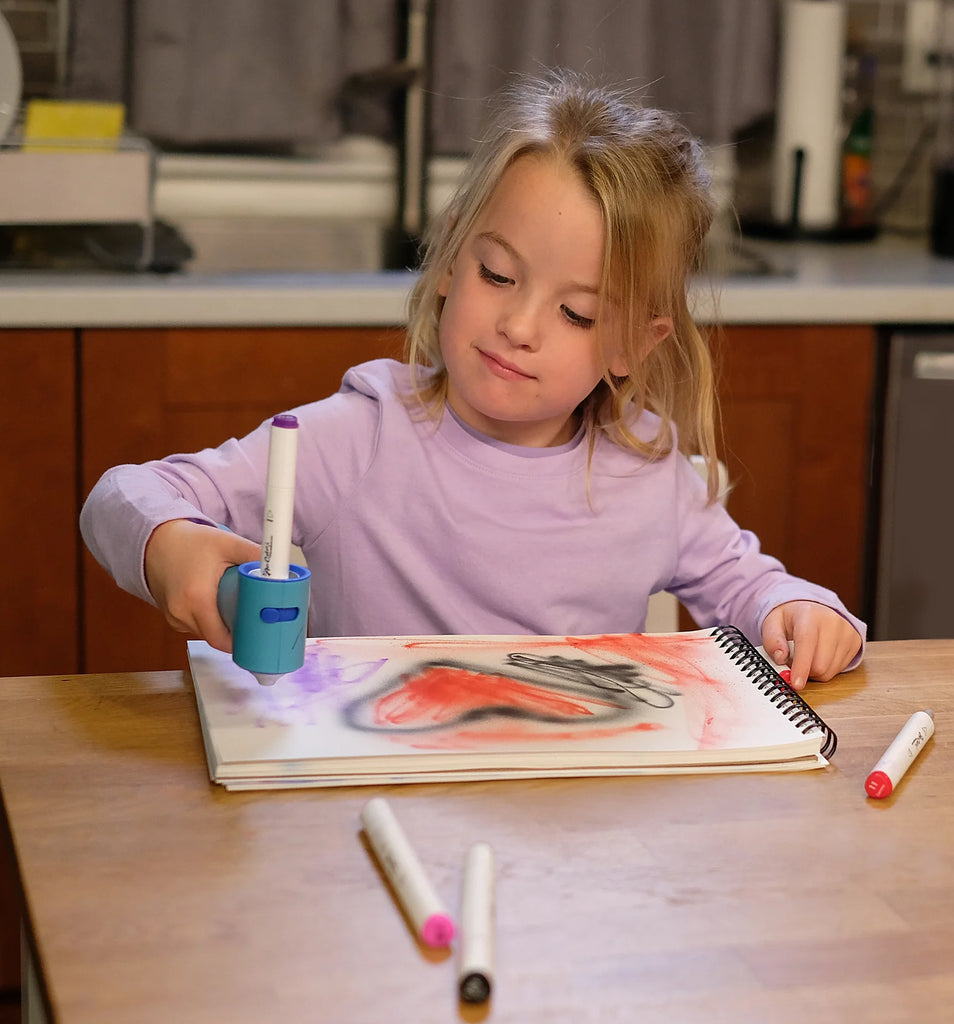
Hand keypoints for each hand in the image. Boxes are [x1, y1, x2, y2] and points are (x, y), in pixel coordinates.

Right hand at [144, 519, 260, 652]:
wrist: (156, 541)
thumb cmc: (190, 542)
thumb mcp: (226, 543)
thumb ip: (253, 554)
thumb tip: (280, 567)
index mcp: (196, 599)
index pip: (220, 639)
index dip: (240, 642)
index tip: (258, 637)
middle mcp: (181, 613)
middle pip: (214, 637)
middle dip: (234, 632)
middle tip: (253, 620)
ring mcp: (173, 617)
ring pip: (204, 632)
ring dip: (220, 625)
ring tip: (235, 608)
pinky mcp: (170, 616)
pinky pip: (194, 626)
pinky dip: (208, 620)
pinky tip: (217, 605)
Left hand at [761, 600, 861, 690]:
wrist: (813, 608)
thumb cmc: (792, 618)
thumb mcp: (772, 623)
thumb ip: (772, 640)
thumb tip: (780, 658)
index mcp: (809, 614)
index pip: (806, 643)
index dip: (801, 666)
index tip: (796, 683)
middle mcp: (832, 621)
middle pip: (819, 664)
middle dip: (804, 671)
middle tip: (794, 662)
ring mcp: (847, 632)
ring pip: (830, 670)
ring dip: (814, 672)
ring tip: (807, 656)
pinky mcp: (855, 642)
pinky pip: (839, 669)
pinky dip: (826, 669)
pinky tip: (820, 656)